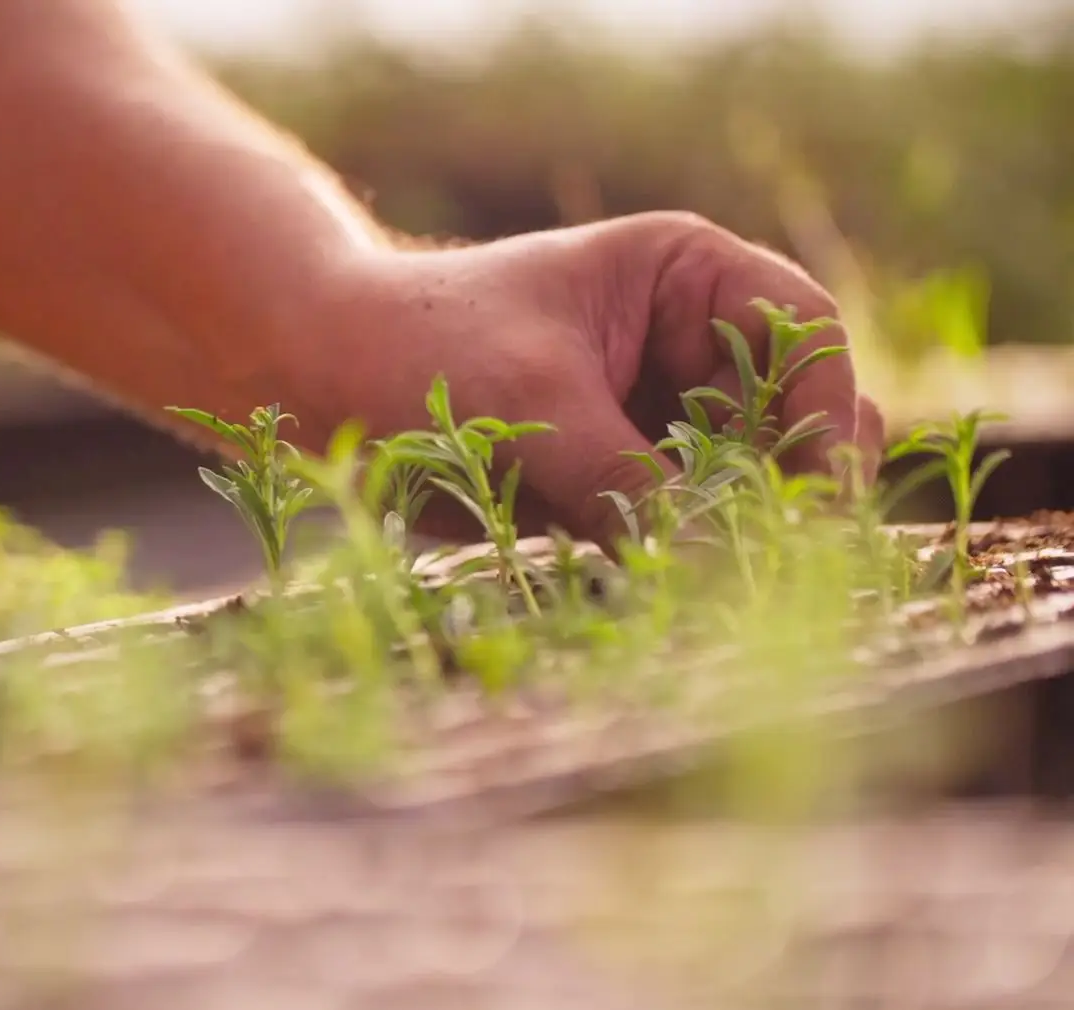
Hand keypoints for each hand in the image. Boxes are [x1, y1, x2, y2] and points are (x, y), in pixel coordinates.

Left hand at [293, 210, 886, 543]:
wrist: (317, 379)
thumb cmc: (419, 350)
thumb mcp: (534, 404)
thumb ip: (627, 482)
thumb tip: (710, 569)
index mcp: (687, 276)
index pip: (803, 334)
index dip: (824, 414)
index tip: (819, 499)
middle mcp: (689, 344)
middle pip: (795, 418)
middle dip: (795, 487)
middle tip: (786, 567)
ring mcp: (658, 418)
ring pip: (746, 484)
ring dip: (746, 535)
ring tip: (736, 596)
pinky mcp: (620, 482)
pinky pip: (684, 529)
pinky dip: (689, 562)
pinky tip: (682, 602)